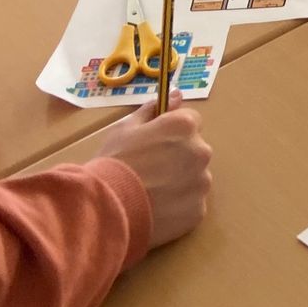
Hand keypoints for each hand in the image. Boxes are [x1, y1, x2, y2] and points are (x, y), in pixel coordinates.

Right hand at [97, 95, 212, 248]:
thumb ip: (154, 110)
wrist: (106, 208)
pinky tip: (157, 209)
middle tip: (151, 170)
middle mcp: (200, 151)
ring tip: (152, 192)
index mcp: (184, 126)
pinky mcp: (198, 211)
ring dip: (180, 181)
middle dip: (178, 156)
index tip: (156, 143)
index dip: (172, 131)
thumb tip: (176, 95)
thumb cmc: (114, 162)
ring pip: (195, 177)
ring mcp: (201, 183)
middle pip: (195, 150)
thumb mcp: (126, 128)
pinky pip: (192, 203)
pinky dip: (178, 206)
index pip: (191, 121)